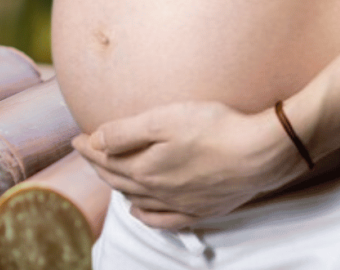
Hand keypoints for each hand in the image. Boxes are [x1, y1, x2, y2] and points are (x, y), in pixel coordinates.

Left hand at [71, 102, 307, 229]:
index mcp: (144, 169)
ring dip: (118, 186)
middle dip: (98, 164)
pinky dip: (145, 215)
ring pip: (137, 199)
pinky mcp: (202, 210)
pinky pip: (163, 220)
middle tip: (88, 151)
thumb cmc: (213, 129)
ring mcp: (180, 204)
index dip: (88, 148)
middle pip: (117, 179)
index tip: (77, 139)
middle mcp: (158, 192)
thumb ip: (124, 133)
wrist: (262, 153)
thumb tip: (94, 141)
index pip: (106, 159)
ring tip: (109, 173)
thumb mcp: (162, 120)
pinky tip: (138, 210)